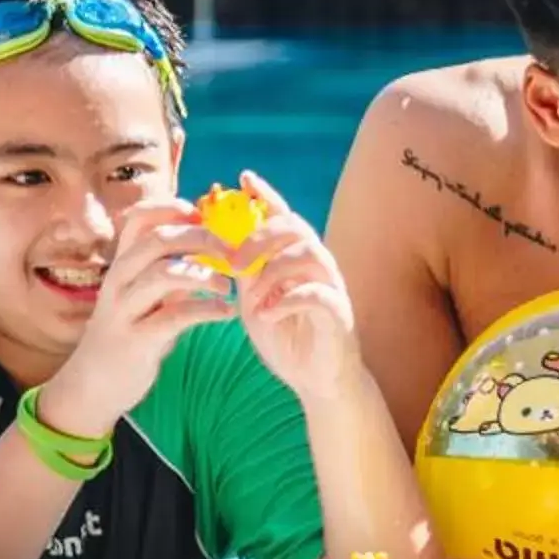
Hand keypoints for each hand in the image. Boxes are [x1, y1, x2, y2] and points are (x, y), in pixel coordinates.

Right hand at [41, 198, 231, 435]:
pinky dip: (207, 310)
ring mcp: (123, 310)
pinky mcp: (134, 340)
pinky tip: (227, 312)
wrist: (93, 386)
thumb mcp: (146, 295)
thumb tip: (210, 238)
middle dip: (201, 238)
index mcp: (122, 264)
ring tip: (229, 285)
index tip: (202, 214)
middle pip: (158, 240)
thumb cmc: (131, 332)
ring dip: (205, 274)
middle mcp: (118, 281)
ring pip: (164, 274)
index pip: (139, 218)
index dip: (171, 208)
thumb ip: (169, 268)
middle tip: (232, 251)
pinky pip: (175, 316)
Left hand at [224, 175, 363, 403]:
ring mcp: (332, 286)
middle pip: (296, 227)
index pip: (284, 216)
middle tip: (233, 259)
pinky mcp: (339, 313)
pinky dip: (288, 299)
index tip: (242, 179)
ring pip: (309, 253)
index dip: (266, 196)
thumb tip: (219, 241)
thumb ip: (245, 272)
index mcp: (296, 259)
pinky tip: (266, 314)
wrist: (315, 379)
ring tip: (250, 293)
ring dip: (273, 269)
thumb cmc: (286, 336)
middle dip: (261, 235)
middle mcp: (318, 265)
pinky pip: (319, 293)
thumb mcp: (255, 299)